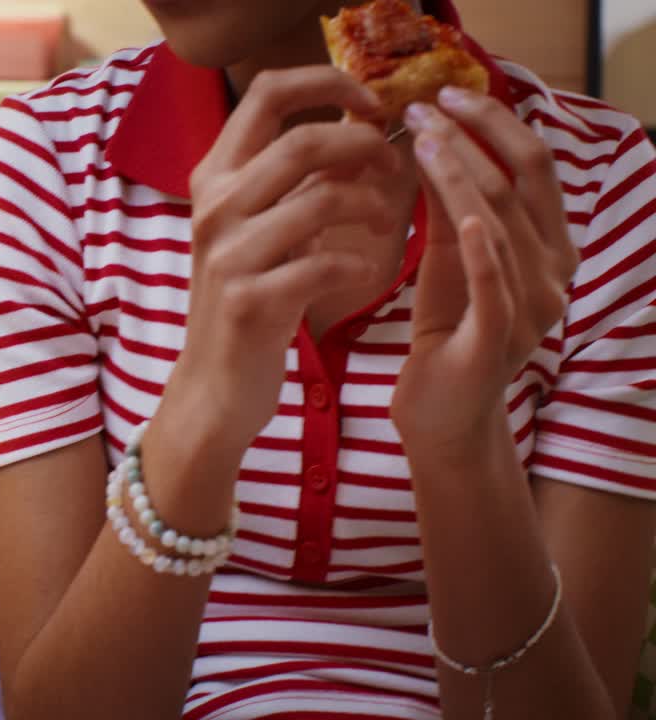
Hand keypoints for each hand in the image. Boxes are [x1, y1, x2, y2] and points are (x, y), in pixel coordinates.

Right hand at [149, 67, 397, 484]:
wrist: (213, 386)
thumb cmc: (248, 298)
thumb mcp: (256, 229)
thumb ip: (292, 181)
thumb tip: (357, 128)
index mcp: (214, 176)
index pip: (266, 93)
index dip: (328, 83)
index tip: (370, 104)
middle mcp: (213, 207)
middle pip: (303, 140)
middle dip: (364, 146)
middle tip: (393, 166)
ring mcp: (228, 255)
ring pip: (322, 199)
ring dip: (371, 206)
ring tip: (385, 222)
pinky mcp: (250, 301)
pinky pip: (325, 263)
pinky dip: (358, 263)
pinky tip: (363, 271)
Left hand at [389, 87, 578, 449]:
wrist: (442, 414)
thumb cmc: (447, 329)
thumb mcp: (449, 257)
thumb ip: (451, 206)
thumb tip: (436, 140)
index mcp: (549, 247)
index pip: (535, 167)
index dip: (495, 124)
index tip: (447, 93)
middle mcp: (553, 273)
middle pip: (524, 184)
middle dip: (476, 136)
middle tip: (426, 103)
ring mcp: (531, 308)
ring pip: (501, 225)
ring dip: (461, 175)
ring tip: (423, 139)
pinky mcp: (497, 341)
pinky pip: (496, 288)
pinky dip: (483, 251)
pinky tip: (466, 217)